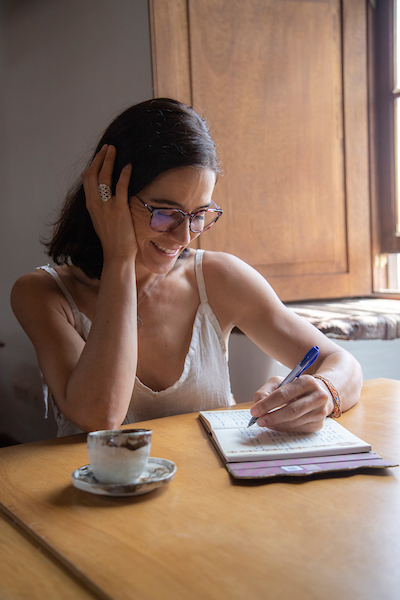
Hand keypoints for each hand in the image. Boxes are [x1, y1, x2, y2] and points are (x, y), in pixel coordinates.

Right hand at [82, 145, 136, 261]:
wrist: (117, 255)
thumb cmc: (113, 239)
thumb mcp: (102, 220)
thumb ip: (102, 206)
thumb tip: (107, 194)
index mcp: (91, 206)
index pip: (87, 179)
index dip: (93, 165)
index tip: (100, 155)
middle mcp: (96, 204)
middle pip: (93, 174)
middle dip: (100, 158)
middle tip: (108, 147)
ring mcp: (107, 207)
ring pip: (104, 178)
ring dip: (109, 161)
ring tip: (115, 150)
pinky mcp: (119, 210)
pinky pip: (121, 188)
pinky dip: (124, 175)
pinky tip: (128, 166)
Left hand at [250, 375, 333, 432]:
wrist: (320, 394)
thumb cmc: (296, 388)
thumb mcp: (281, 382)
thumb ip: (266, 391)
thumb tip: (258, 405)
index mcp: (308, 382)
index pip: (284, 394)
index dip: (267, 404)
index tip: (254, 411)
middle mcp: (318, 397)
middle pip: (291, 411)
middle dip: (272, 417)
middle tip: (259, 420)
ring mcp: (320, 412)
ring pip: (294, 422)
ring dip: (276, 424)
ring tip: (265, 422)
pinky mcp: (318, 424)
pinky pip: (297, 429)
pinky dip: (284, 428)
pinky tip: (276, 425)